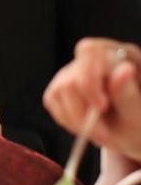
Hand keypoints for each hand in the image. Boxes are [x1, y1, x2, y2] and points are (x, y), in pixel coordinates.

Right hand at [44, 38, 140, 160]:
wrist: (130, 134)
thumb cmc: (137, 122)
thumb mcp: (137, 114)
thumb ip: (128, 93)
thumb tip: (125, 69)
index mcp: (116, 55)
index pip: (90, 51)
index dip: (89, 78)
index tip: (102, 107)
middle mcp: (90, 59)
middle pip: (71, 77)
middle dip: (84, 112)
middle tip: (104, 133)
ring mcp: (72, 70)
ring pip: (59, 90)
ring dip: (77, 120)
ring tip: (99, 131)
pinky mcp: (59, 85)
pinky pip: (52, 100)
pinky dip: (68, 120)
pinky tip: (85, 124)